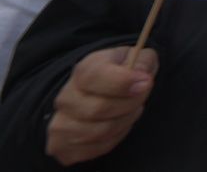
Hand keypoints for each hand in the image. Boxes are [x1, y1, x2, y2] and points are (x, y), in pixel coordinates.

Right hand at [46, 47, 154, 164]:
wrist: (96, 95)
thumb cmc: (119, 75)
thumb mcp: (135, 58)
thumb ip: (142, 61)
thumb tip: (142, 76)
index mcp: (83, 71)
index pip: (94, 77)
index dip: (123, 82)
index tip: (145, 82)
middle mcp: (66, 98)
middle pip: (98, 109)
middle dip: (130, 104)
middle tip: (141, 97)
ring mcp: (61, 123)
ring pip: (99, 132)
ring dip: (124, 122)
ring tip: (131, 110)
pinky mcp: (63, 146)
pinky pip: (95, 149)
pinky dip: (115, 138)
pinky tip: (118, 125)